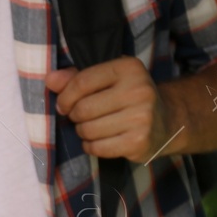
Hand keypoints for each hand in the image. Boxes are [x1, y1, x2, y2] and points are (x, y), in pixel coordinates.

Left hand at [45, 57, 180, 163]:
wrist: (166, 121)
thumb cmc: (127, 98)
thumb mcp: (107, 80)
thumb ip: (76, 78)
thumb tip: (50, 79)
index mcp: (129, 68)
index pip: (81, 82)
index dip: (65, 97)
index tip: (64, 104)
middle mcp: (139, 90)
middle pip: (82, 109)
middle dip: (75, 117)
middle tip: (84, 117)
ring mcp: (142, 117)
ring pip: (87, 130)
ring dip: (83, 132)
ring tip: (96, 127)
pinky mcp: (139, 141)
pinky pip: (97, 148)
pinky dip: (92, 146)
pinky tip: (102, 140)